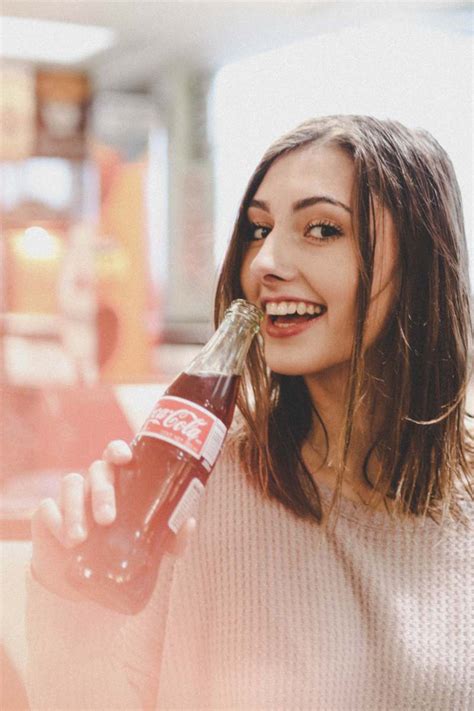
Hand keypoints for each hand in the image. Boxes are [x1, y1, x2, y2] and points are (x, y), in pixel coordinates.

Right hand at [31, 440, 195, 601]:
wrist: (86, 588)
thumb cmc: (124, 557)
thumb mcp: (153, 553)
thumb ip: (173, 539)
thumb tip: (189, 522)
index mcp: (121, 484)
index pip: (117, 455)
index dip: (119, 450)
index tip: (126, 457)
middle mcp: (95, 483)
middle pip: (98, 470)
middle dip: (102, 491)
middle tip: (107, 519)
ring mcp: (70, 497)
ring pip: (71, 484)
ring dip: (75, 509)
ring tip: (80, 539)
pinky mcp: (47, 514)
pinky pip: (48, 508)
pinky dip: (56, 521)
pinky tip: (64, 539)